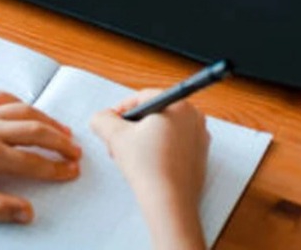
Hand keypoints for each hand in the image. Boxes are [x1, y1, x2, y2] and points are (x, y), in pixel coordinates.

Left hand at [0, 91, 80, 223]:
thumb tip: (28, 213)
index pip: (32, 161)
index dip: (55, 167)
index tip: (72, 171)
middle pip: (35, 129)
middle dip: (59, 141)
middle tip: (76, 152)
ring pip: (23, 109)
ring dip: (47, 119)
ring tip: (64, 131)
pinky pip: (0, 96)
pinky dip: (20, 102)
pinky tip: (30, 110)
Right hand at [91, 90, 209, 249]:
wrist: (170, 203)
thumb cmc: (147, 167)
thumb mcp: (116, 137)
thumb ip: (103, 120)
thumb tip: (100, 117)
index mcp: (178, 104)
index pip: (144, 97)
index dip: (121, 109)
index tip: (110, 123)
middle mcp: (194, 117)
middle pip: (155, 113)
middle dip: (132, 126)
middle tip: (117, 142)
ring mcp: (200, 138)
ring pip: (164, 130)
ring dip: (144, 139)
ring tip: (129, 156)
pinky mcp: (200, 158)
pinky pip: (175, 146)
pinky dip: (159, 151)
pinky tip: (146, 166)